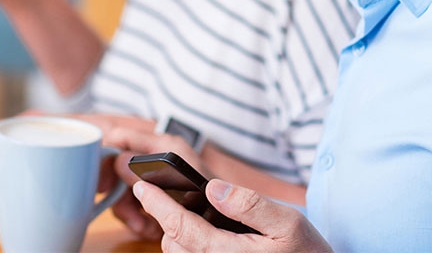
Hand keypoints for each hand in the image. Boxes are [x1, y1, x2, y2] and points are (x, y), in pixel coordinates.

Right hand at [102, 125, 208, 240]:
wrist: (226, 218)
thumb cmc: (210, 192)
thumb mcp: (175, 178)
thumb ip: (144, 168)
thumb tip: (117, 160)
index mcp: (162, 144)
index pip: (121, 137)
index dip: (106, 156)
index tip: (101, 181)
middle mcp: (157, 157)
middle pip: (118, 168)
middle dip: (120, 194)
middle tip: (127, 213)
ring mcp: (156, 176)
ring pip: (125, 190)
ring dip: (130, 212)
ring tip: (144, 226)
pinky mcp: (157, 195)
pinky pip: (137, 205)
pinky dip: (140, 220)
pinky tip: (151, 228)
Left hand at [133, 178, 332, 252]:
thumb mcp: (288, 222)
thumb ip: (250, 204)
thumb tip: (214, 188)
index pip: (181, 227)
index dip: (158, 204)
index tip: (143, 185)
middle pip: (173, 244)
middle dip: (165, 219)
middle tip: (163, 194)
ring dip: (176, 235)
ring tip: (184, 215)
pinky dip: (187, 246)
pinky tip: (200, 234)